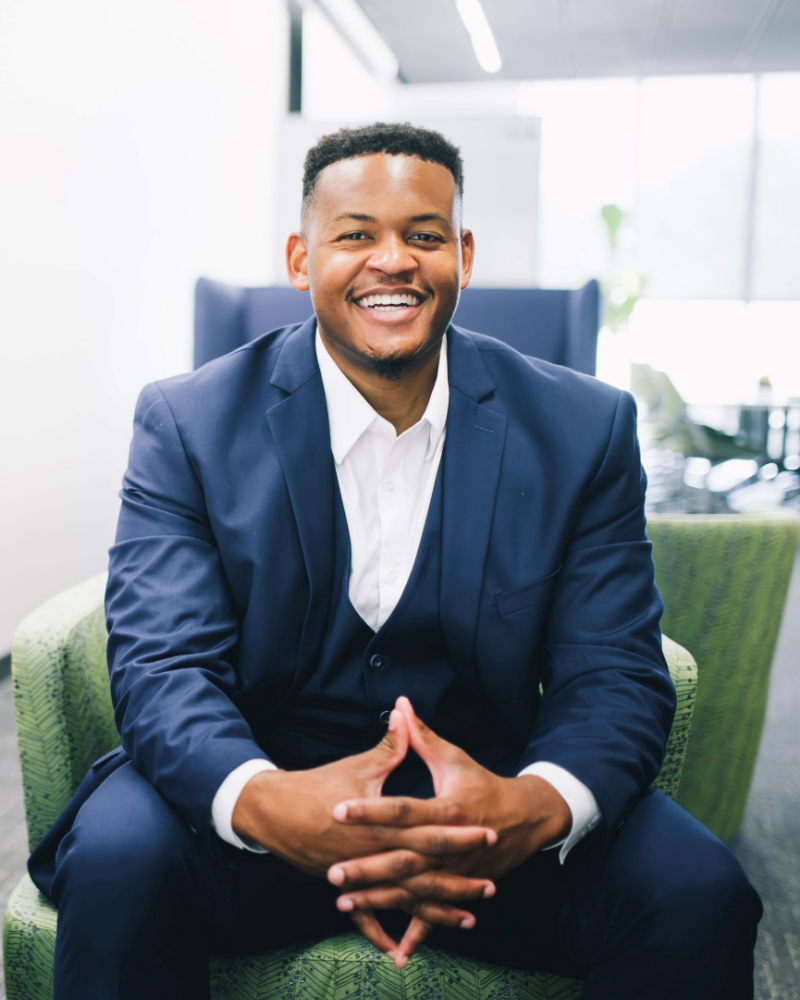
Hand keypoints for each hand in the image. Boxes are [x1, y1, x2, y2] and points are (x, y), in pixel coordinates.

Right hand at [232, 708, 495, 955]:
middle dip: (459, 877)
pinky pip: (368, 918)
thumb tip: (406, 711)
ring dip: (436, 909)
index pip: (429, 830)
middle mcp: (373, 855)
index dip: (460, 832)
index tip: (488, 832)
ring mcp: (359, 876)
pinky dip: (385, 933)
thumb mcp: (359, 765)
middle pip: (424, 871)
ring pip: (404, 899)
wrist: (274, 811)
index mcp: (380, 825)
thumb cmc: (319, 785)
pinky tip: (404, 952)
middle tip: (492, 882)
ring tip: (470, 917)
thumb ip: (390, 744)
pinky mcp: (345, 887)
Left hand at [331, 696, 571, 964]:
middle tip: (332, 871)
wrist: (525, 819)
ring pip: (413, 890)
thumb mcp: (454, 758)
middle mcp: (452, 845)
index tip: (338, 809)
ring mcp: (457, 872)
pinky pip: (435, 915)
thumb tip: (400, 704)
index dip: (370, 810)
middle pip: (404, 858)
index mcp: (448, 809)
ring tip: (342, 901)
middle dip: (367, 867)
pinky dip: (416, 934)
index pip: (403, 810)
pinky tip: (394, 953)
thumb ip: (421, 735)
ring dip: (379, 899)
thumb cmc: (483, 783)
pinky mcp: (461, 889)